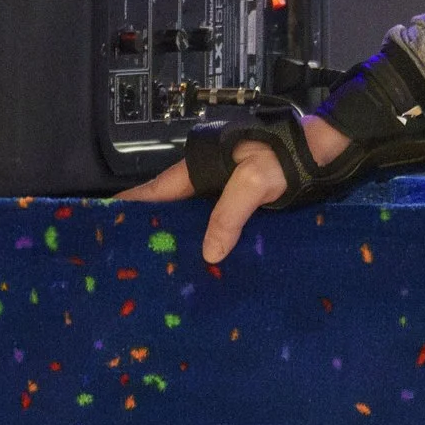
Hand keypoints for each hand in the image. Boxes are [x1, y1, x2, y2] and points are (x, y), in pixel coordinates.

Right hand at [120, 115, 348, 261]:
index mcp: (197, 171)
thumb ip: (230, 214)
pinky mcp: (242, 206)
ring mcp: (222, 194)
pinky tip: (207, 267)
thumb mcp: (254, 182)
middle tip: (136, 266)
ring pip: (192, 220)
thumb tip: (209, 253)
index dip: (129, 209)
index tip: (104, 230)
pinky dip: (209, 243)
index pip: (153, 193)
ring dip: (181, 241)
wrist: (320, 151)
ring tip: (166, 274)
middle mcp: (205, 182)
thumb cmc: (284, 158)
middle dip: (153, 233)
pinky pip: (217, 227)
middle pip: (169, 209)